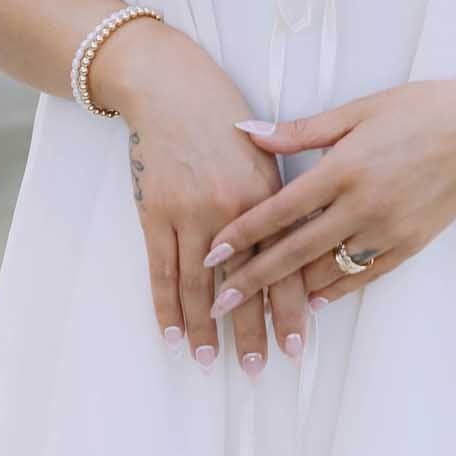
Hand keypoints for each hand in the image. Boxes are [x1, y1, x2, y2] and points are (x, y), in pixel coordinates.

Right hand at [99, 23, 314, 373]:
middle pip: (245, 282)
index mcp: (266, 193)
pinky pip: (162, 271)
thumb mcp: (264, 150)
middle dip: (252, 330)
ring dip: (207, 328)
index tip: (298, 342)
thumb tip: (298, 246)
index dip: (289, 306)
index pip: (284, 262)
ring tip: (212, 361)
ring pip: (201, 285)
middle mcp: (232, 209)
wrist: (171, 88)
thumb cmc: (222, 116)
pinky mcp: (156, 213)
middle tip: (259, 368)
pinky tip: (173, 335)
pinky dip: (167, 307)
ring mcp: (190, 213)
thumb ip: (279, 197)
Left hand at [204, 76, 455, 311]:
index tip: (212, 253)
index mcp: (344, 168)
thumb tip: (247, 131)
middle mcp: (362, 206)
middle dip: (252, 279)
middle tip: (218, 301)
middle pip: (294, 252)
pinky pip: (362, 276)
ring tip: (256, 305)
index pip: (280, 209)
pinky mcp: (409, 246)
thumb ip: (301, 130)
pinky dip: (333, 289)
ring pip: (326, 271)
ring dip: (288, 290)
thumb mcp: (359, 110)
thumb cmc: (419, 109)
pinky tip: (311, 299)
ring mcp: (387, 231)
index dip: (243, 234)